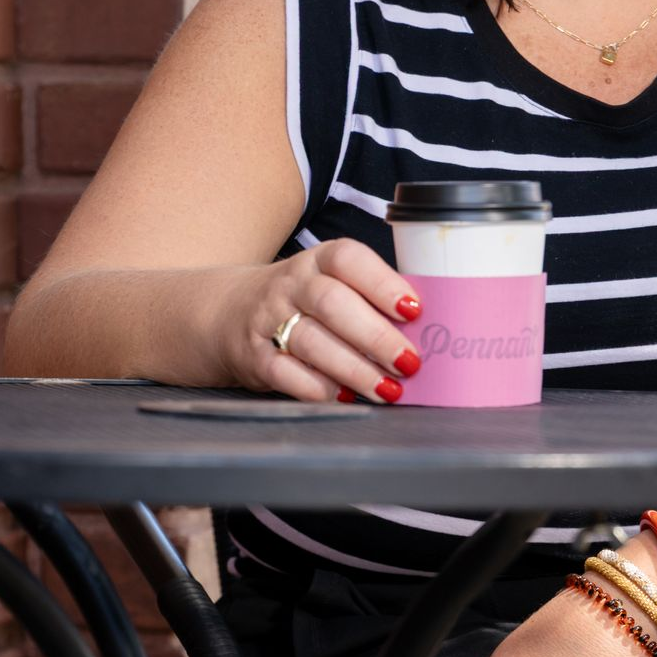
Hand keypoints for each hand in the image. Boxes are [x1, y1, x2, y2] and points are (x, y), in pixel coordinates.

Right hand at [206, 239, 424, 402]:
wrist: (230, 311)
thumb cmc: (306, 301)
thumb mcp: (333, 283)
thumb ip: (373, 301)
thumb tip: (426, 333)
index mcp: (320, 260)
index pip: (349, 259)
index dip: (383, 284)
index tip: (414, 310)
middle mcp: (292, 285)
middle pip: (333, 304)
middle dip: (377, 337)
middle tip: (409, 363)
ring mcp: (268, 319)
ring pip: (312, 342)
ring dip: (356, 370)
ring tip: (388, 389)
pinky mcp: (254, 356)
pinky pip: (287, 374)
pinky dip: (321, 389)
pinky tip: (348, 397)